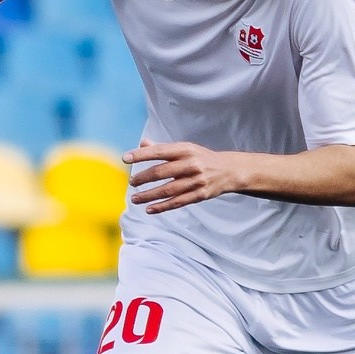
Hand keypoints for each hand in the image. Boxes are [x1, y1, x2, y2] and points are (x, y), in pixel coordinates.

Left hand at [125, 141, 247, 213]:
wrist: (229, 170)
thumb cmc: (201, 158)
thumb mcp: (185, 149)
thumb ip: (163, 148)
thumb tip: (142, 144)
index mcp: (185, 149)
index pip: (159, 151)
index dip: (140, 155)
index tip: (125, 158)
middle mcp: (191, 164)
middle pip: (162, 172)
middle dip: (143, 178)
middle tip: (131, 182)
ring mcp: (196, 180)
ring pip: (168, 190)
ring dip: (149, 195)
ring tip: (135, 198)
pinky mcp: (200, 195)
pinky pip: (178, 202)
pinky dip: (162, 206)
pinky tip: (149, 209)